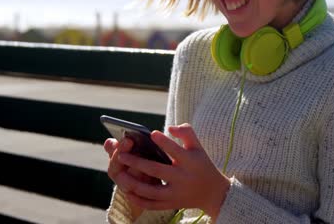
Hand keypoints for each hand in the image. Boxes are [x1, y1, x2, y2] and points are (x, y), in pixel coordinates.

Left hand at [115, 123, 230, 219]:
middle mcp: (182, 178)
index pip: (175, 150)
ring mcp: (176, 193)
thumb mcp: (198, 147)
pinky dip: (138, 200)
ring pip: (151, 191)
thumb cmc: (201, 164)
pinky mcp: (171, 204)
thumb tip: (169, 128)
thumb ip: (186, 132)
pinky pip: (152, 205)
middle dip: (137, 162)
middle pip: (156, 170)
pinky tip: (128, 191)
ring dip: (133, 183)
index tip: (151, 133)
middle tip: (121, 155)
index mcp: (190, 162)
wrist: (213, 193)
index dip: (164, 141)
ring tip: (120, 174)